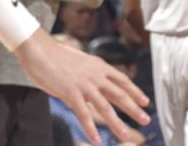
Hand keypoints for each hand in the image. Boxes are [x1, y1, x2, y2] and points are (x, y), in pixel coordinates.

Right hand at [14, 29, 149, 145]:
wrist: (41, 51)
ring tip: (125, 136)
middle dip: (134, 109)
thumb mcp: (81, 63)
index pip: (123, 80)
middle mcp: (96, 76)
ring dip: (116, 123)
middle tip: (147, 120)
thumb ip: (90, 75)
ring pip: (105, 107)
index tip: (145, 102)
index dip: (135, 92)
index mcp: (100, 66)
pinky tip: (97, 141)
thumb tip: (94, 88)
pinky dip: (91, 129)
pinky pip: (83, 114)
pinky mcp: (71, 93)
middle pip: (120, 94)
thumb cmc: (58, 57)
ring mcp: (85, 85)